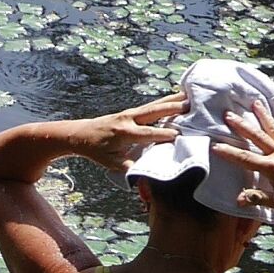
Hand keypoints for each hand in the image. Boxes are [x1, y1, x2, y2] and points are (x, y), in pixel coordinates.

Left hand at [69, 94, 183, 174]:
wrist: (82, 134)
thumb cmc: (97, 150)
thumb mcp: (110, 162)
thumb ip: (128, 168)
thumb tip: (144, 177)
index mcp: (125, 132)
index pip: (148, 133)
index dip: (163, 134)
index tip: (180, 135)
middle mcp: (129, 119)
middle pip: (154, 111)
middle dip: (172, 108)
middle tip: (191, 106)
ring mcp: (131, 112)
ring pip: (154, 104)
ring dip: (172, 100)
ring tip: (189, 95)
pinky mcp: (132, 111)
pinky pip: (151, 105)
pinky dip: (165, 100)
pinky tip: (176, 96)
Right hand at [215, 102, 273, 211]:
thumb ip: (259, 198)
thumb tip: (238, 199)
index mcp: (273, 168)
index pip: (246, 159)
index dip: (229, 153)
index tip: (215, 146)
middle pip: (256, 136)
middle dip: (241, 125)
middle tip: (228, 114)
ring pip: (272, 128)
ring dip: (262, 115)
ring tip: (254, 102)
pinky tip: (272, 118)